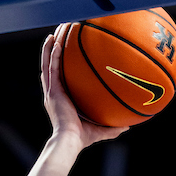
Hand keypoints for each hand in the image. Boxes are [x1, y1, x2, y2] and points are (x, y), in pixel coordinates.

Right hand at [41, 27, 127, 149]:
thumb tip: (128, 127)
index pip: (60, 80)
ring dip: (49, 49)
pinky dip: (53, 56)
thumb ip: (112, 128)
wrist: (70, 141)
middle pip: (51, 68)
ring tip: (53, 34)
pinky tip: (57, 42)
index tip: (65, 56)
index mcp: (62, 101)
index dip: (60, 67)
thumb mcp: (100, 130)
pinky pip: (52, 69)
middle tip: (57, 38)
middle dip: (52, 53)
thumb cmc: (82, 139)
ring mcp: (52, 92)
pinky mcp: (53, 92)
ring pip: (47, 65)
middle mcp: (54, 94)